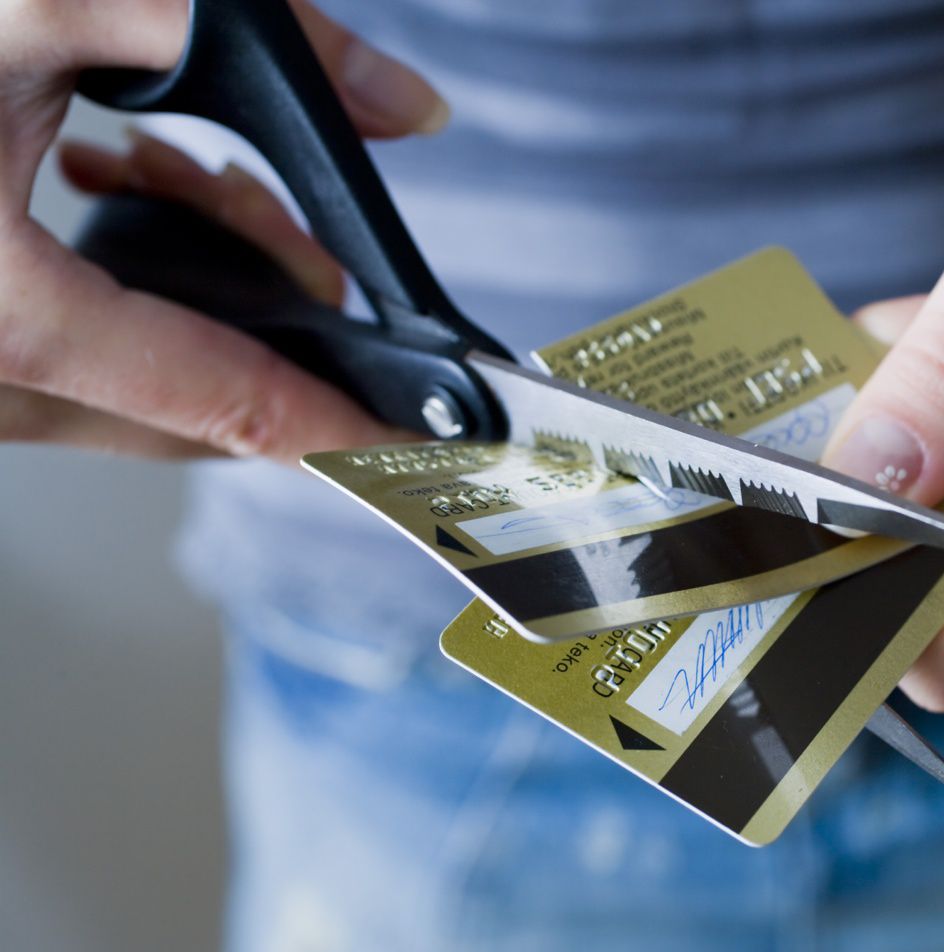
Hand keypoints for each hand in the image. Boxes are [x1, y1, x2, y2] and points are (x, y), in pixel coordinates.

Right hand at [0, 0, 446, 460]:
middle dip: (258, 312)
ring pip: (124, 386)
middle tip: (266, 209)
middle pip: (182, 405)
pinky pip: (65, 358)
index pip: (215, 396)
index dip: (333, 425)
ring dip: (181, 288)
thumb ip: (244, 37)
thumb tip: (406, 108)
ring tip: (144, 158)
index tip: (411, 451)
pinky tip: (95, 171)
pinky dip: (114, 283)